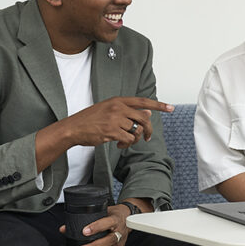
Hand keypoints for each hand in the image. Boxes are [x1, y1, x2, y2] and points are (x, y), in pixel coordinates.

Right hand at [37, 97, 173, 170]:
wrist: (73, 128)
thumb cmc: (90, 119)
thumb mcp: (109, 109)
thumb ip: (127, 110)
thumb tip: (147, 112)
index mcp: (118, 100)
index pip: (143, 101)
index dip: (159, 105)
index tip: (171, 108)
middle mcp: (118, 108)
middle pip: (144, 119)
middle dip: (149, 130)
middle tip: (148, 137)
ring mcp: (115, 119)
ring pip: (137, 131)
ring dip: (133, 140)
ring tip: (124, 142)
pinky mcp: (112, 131)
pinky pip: (129, 140)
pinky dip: (126, 144)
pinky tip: (118, 144)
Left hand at [60, 204, 130, 245]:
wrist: (127, 217)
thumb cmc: (112, 215)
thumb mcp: (100, 213)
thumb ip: (83, 220)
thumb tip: (64, 229)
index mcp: (114, 221)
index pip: (106, 223)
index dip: (96, 227)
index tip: (84, 231)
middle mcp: (119, 234)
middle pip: (109, 241)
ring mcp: (120, 245)